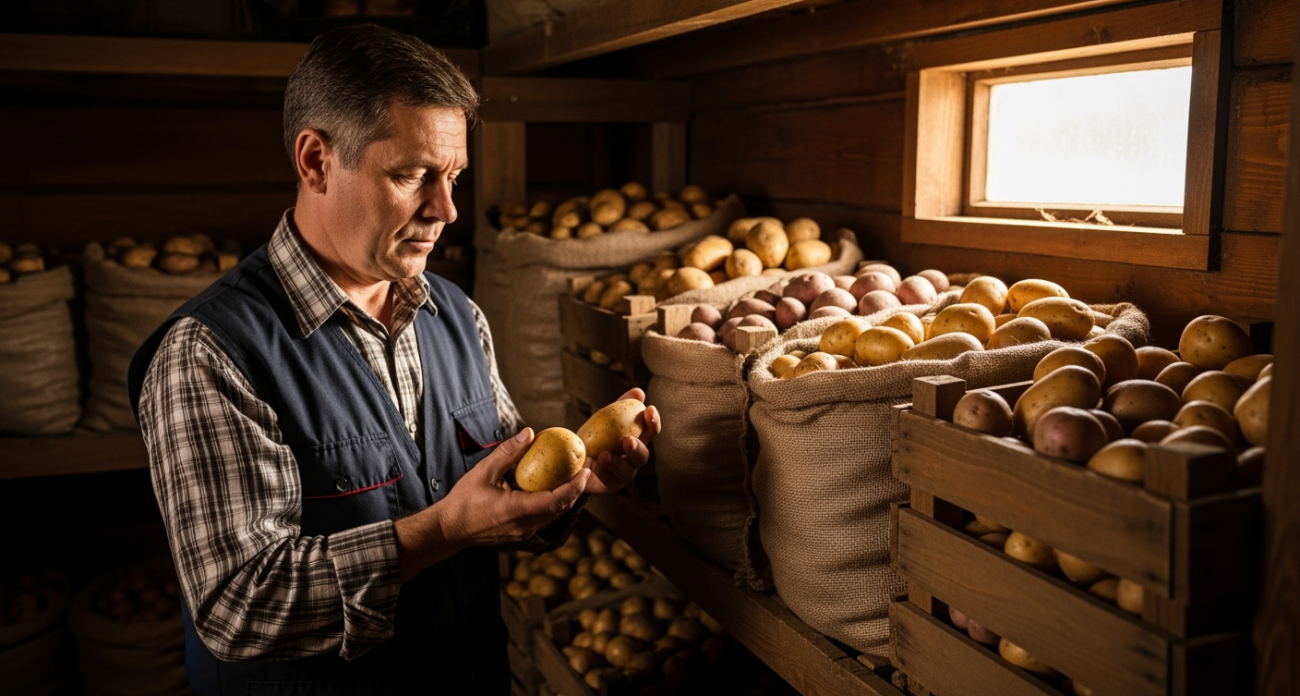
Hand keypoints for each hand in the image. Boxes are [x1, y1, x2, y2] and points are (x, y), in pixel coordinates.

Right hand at [395, 428, 589, 581]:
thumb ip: (508, 452)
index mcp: (517, 511)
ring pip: (554, 515)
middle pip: (561, 508)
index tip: (585, 470)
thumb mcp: (485, 471)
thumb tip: (529, 432)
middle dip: (576, 489)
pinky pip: (545, 518)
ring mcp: (525, 532)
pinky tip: (554, 487)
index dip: (575, 486)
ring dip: (567, 497)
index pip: (556, 500)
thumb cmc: (464, 500)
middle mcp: (525, 525)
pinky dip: (554, 503)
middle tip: (584, 468)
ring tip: (574, 476)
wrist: (450, 529)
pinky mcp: (522, 534)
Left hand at [581, 388, 660, 495]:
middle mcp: (633, 459)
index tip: (649, 410)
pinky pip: (609, 482)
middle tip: (627, 440)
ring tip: (604, 455)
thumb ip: (621, 407)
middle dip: (637, 448)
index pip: (650, 431)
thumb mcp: (605, 419)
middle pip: (643, 456)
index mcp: (637, 440)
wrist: (573, 456)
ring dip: (617, 463)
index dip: (653, 422)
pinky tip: (594, 466)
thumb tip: (639, 392)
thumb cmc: (594, 435)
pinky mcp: (610, 486)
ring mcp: (623, 475)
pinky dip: (603, 473)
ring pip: (627, 472)